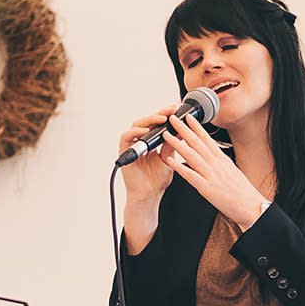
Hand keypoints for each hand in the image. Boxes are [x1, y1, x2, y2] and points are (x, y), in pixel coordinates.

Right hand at [117, 108, 177, 252]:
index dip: (165, 115)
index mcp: (152, 142)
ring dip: (149, 120)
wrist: (148, 195)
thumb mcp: (169, 158)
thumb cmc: (157, 181)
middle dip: (159, 114)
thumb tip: (181, 129)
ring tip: (161, 119)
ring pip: (136, 125)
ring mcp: (132, 146)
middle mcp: (140, 142)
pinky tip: (146, 131)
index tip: (176, 110)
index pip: (157, 124)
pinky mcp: (124, 151)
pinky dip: (135, 132)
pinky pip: (126, 137)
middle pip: (147, 121)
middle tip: (170, 110)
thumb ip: (172, 144)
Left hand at [160, 113, 268, 229]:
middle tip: (173, 118)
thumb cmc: (243, 191)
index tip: (189, 117)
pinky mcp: (206, 188)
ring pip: (191, 155)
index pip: (207, 139)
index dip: (197, 127)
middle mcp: (216, 164)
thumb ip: (220, 163)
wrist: (251, 205)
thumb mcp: (232, 171)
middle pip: (197, 143)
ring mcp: (211, 175)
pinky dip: (179, 167)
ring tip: (167, 135)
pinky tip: (170, 161)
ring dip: (178, 144)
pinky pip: (190, 175)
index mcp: (222, 160)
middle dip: (184, 129)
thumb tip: (213, 157)